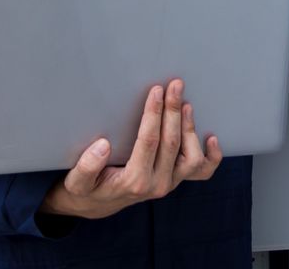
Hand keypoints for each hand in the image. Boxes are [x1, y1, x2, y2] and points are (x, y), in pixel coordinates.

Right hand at [39, 80, 221, 219]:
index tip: (156, 91)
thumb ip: (86, 166)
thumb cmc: (88, 187)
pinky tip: (212, 137)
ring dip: (190, 127)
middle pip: (172, 144)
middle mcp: (157, 185)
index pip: (149, 142)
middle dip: (173, 111)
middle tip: (175, 85)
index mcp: (134, 181)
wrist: (98, 203)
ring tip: (185, 103)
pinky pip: (201, 172)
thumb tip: (102, 146)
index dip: (154, 114)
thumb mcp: (77, 181)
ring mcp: (170, 183)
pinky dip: (211, 156)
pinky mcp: (176, 179)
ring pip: (191, 157)